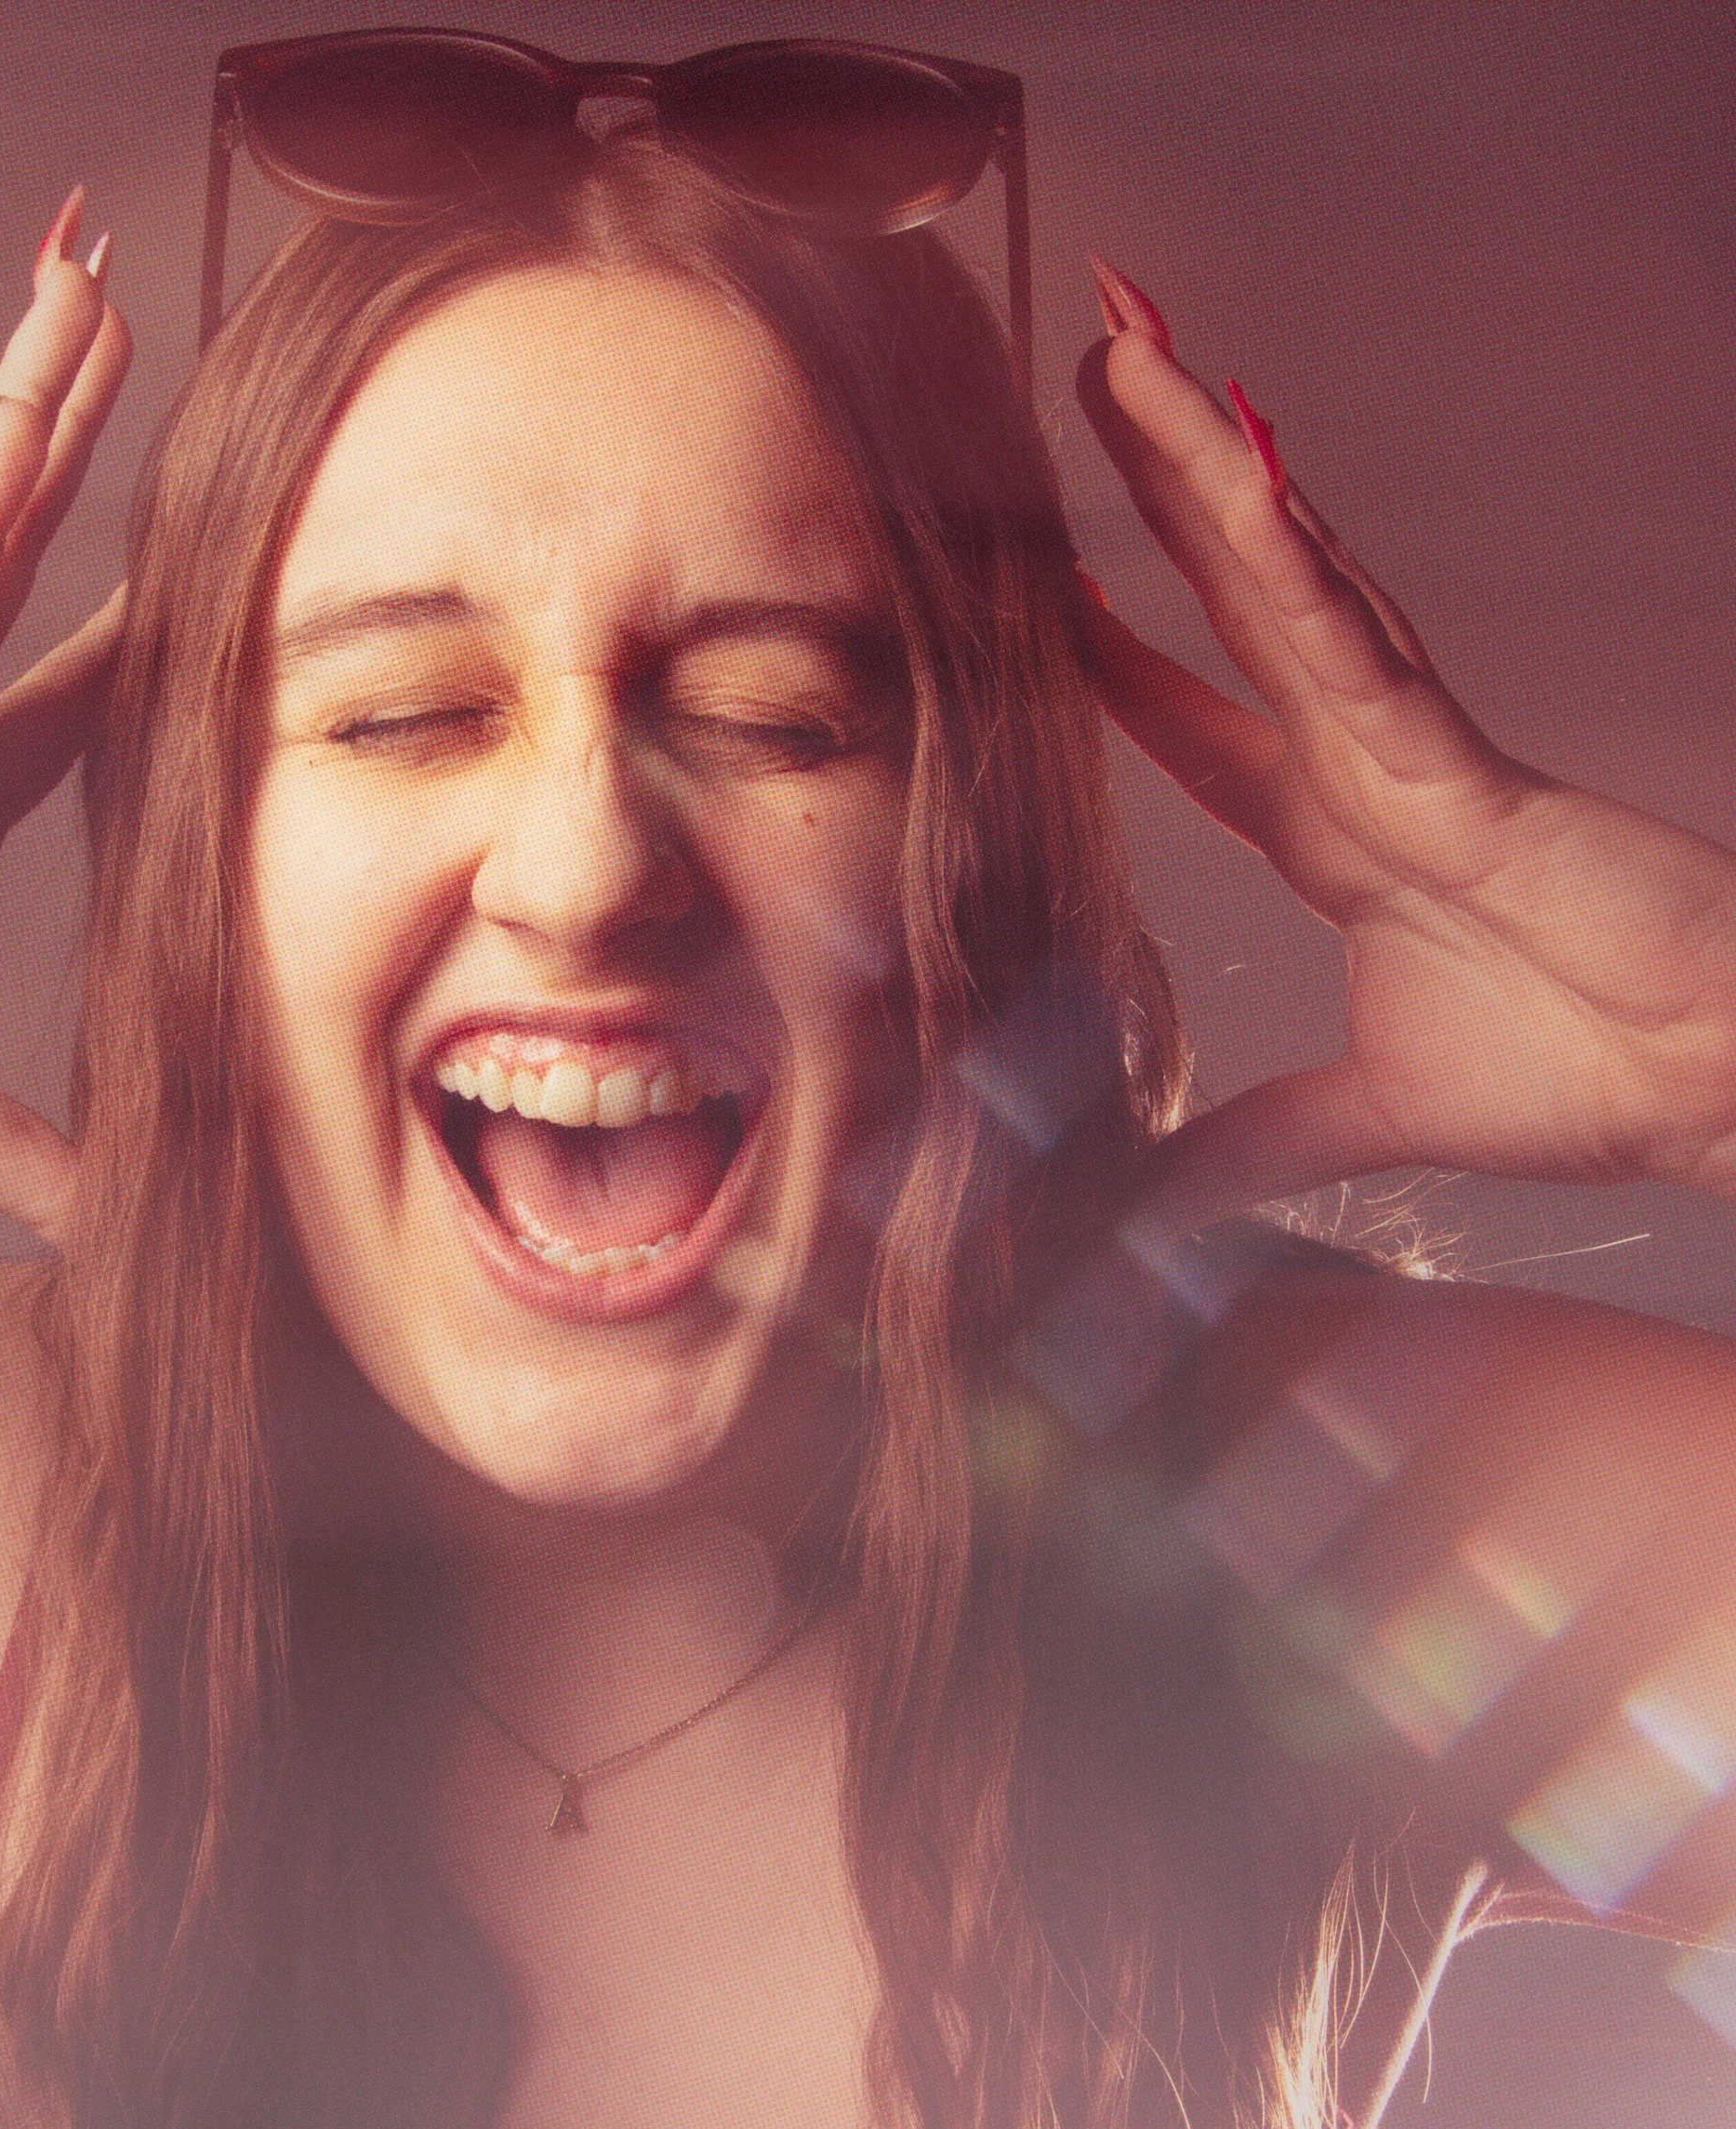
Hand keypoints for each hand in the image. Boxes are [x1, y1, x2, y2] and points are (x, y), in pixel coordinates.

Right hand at [0, 191, 131, 1242]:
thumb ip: (31, 1156)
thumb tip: (124, 1227)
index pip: (85, 707)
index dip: (161, 636)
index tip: (246, 574)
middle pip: (38, 571)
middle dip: (97, 457)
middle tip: (174, 351)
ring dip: (40, 404)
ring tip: (96, 282)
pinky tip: (37, 402)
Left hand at [1076, 258, 1735, 1232]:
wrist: (1708, 1090)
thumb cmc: (1579, 1078)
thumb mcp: (1360, 1117)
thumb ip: (1252, 1145)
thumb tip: (1151, 1202)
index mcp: (1337, 835)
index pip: (1197, 722)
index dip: (1114, 653)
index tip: (1033, 588)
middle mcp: (1365, 765)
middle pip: (1232, 599)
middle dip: (1159, 480)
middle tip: (1084, 359)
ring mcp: (1414, 752)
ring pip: (1286, 582)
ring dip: (1206, 467)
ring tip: (1128, 353)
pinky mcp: (1469, 771)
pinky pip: (1367, 654)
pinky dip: (1300, 571)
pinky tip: (1237, 478)